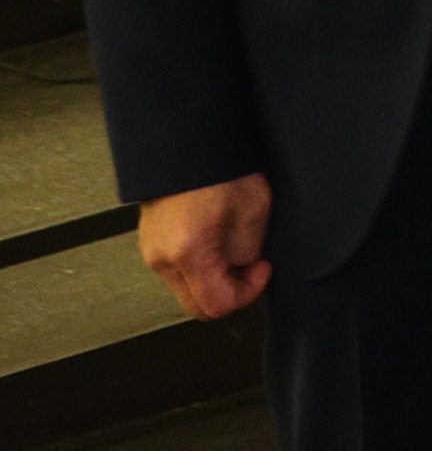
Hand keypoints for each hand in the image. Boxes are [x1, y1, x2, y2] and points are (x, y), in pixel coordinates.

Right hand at [137, 173, 271, 320]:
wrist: (191, 144)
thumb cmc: (223, 169)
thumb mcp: (253, 213)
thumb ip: (247, 253)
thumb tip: (243, 270)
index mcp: (188, 252)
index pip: (216, 306)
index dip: (247, 293)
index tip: (261, 269)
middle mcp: (162, 258)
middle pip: (196, 306)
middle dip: (229, 292)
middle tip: (250, 264)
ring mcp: (151, 251)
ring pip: (186, 290)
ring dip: (213, 280)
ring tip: (232, 247)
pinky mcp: (150, 243)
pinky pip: (177, 271)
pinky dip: (199, 267)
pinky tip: (215, 241)